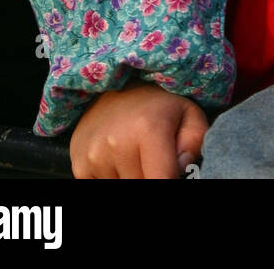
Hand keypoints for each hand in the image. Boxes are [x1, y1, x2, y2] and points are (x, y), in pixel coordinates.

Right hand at [69, 78, 207, 178]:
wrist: (117, 86)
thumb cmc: (158, 104)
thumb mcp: (188, 112)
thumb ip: (195, 142)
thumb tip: (183, 167)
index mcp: (148, 129)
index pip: (161, 181)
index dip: (170, 181)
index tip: (170, 173)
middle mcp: (117, 142)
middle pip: (142, 186)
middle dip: (150, 175)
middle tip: (153, 157)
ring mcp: (94, 155)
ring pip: (121, 188)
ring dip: (131, 177)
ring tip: (134, 154)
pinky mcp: (79, 164)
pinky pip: (101, 187)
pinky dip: (112, 178)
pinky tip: (117, 160)